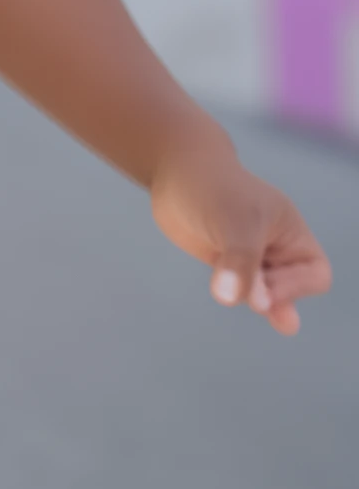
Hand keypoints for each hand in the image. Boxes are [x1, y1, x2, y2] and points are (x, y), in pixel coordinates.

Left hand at [151, 132, 331, 335]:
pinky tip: (248, 309)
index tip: (265, 283)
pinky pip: (240, 287)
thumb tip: (235, 299)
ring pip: (263, 290)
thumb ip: (241, 263)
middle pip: (290, 286)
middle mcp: (274, 244)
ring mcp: (248, 253)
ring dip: (258, 300)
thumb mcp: (234, 222)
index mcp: (290, 230)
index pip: (314, 273)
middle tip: (256, 301)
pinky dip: (243, 298)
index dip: (295, 287)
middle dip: (275, 295)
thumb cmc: (213, 189)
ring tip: (274, 318)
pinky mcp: (224, 260)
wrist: (174, 170)